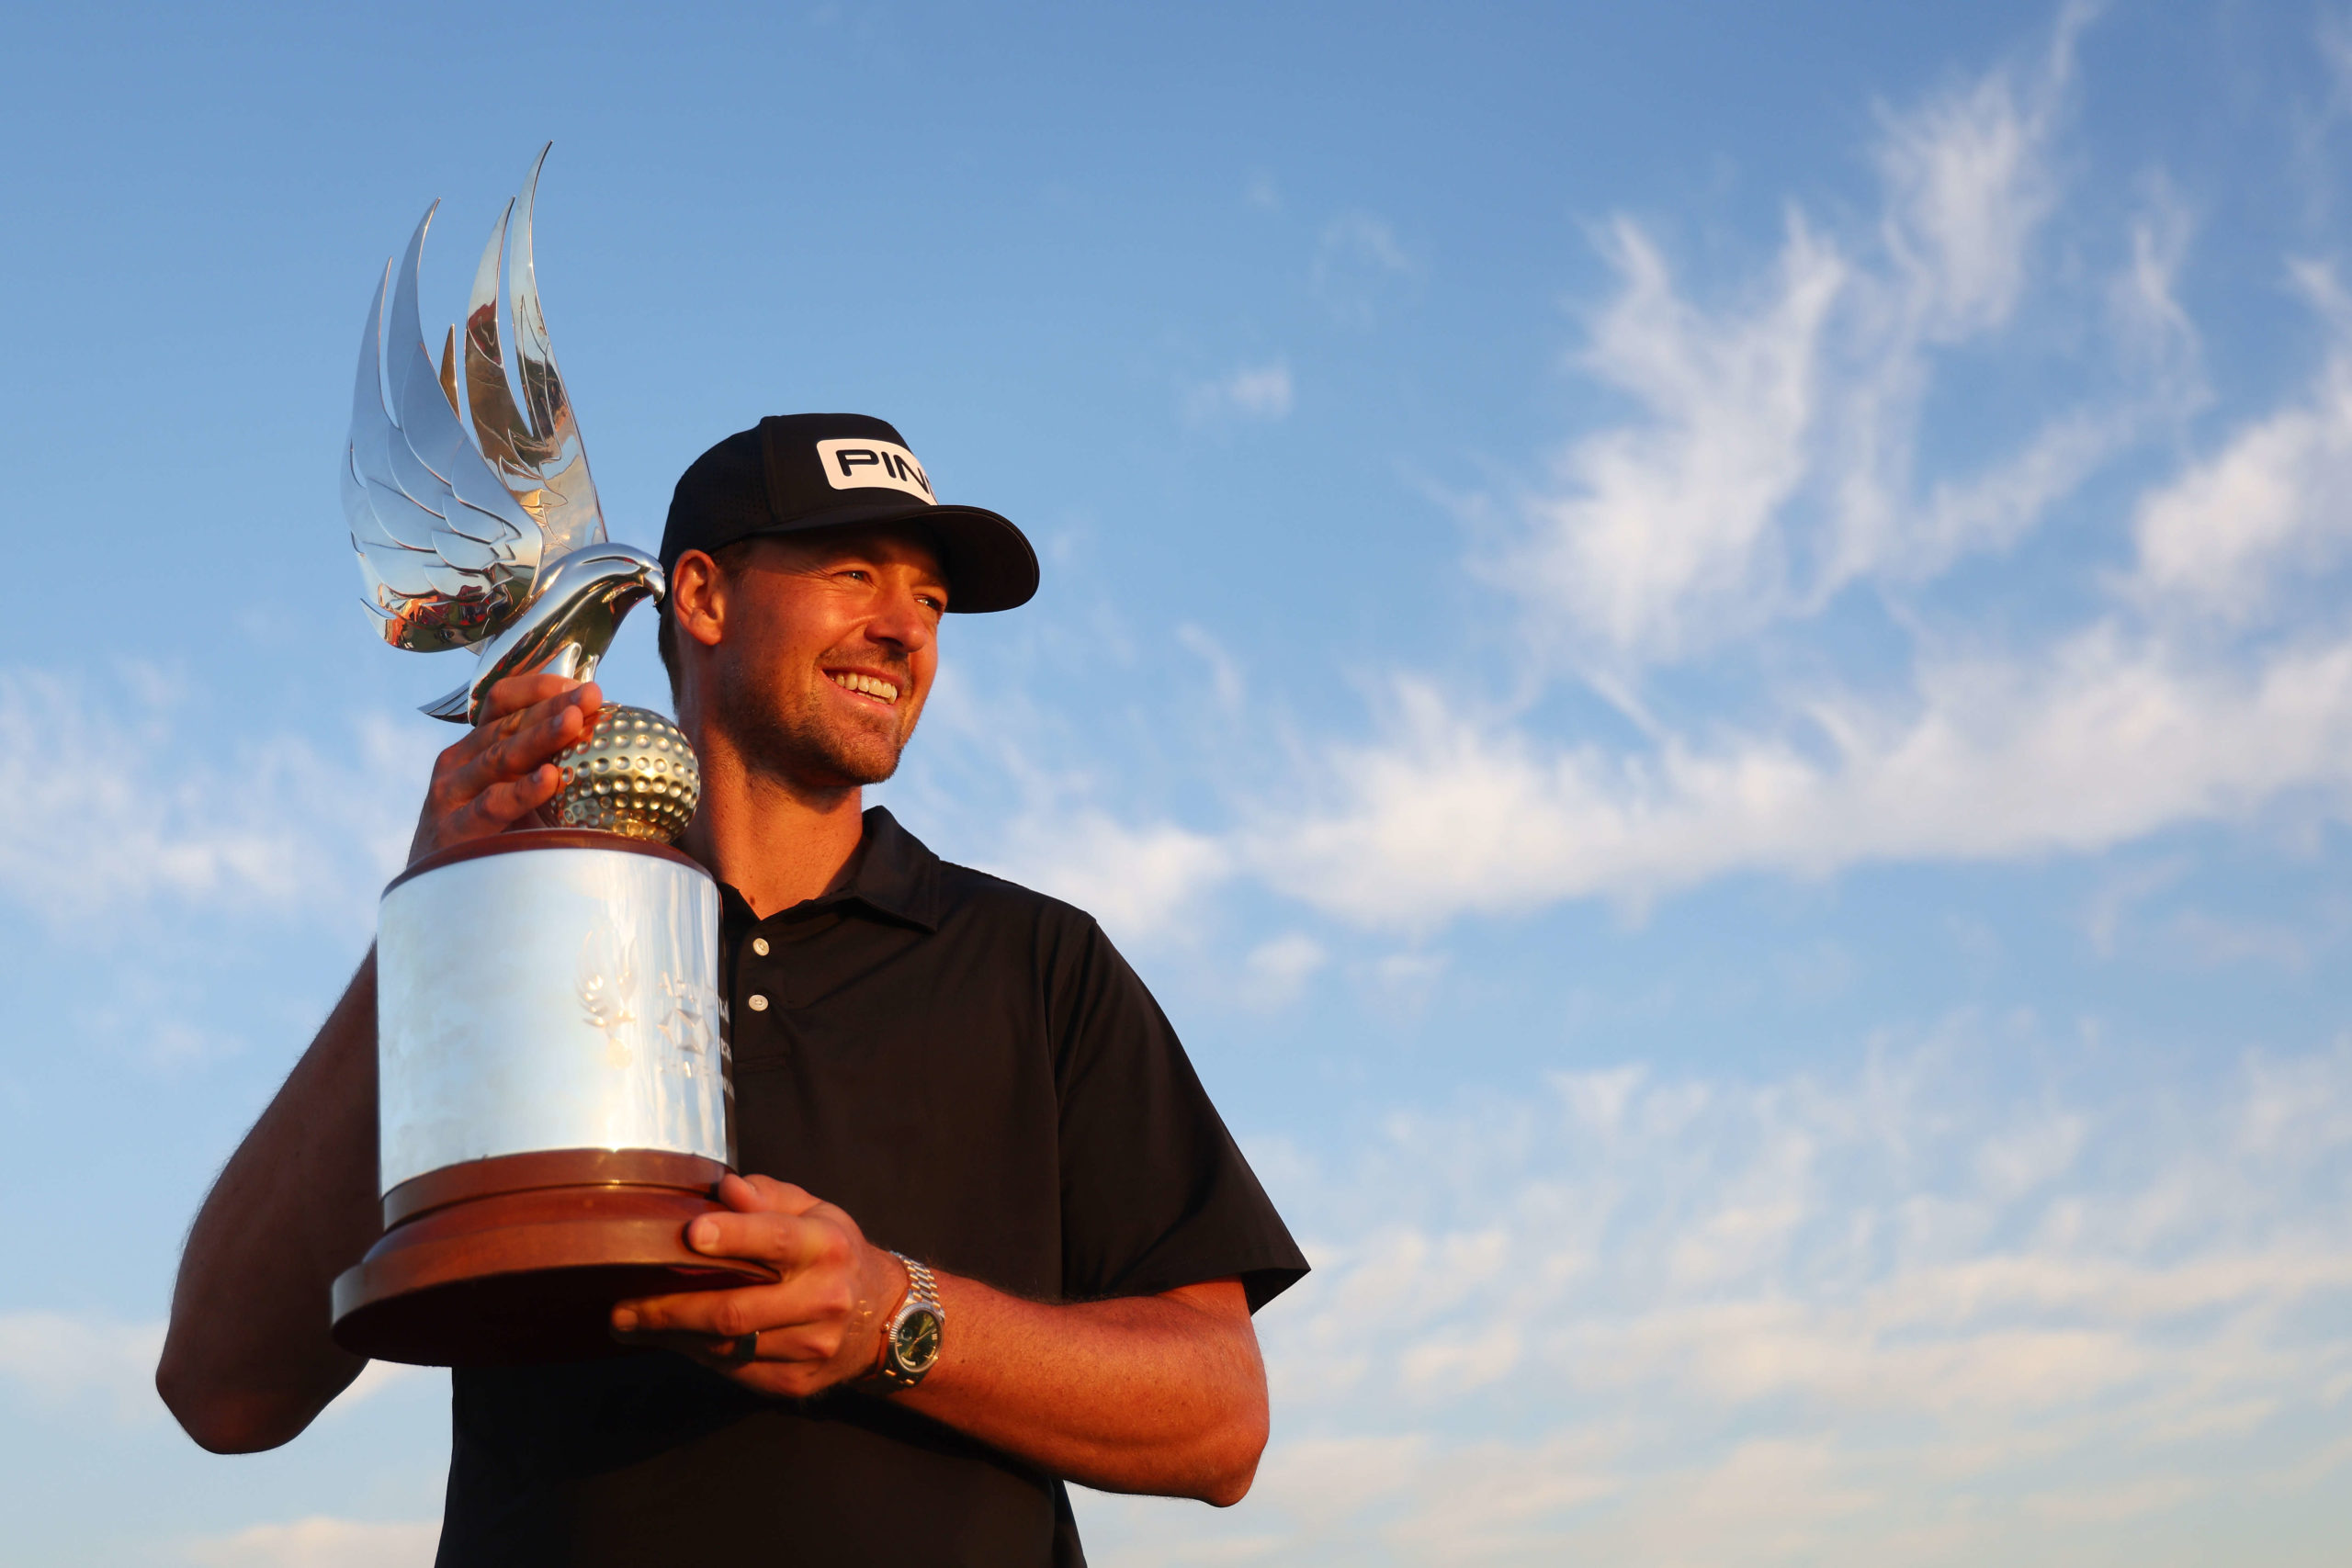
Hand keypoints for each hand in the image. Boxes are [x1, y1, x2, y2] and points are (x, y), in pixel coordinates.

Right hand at [407, 676, 601, 864]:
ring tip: (574, 722)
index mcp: (475, 746)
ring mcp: (452, 794)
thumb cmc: (494, 838)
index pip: (503, 701)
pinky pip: (492, 805)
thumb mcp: (517, 793)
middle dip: (552, 707)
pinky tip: (550, 778)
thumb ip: (547, 765)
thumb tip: (611, 742)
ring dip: (540, 737)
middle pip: (508, 724)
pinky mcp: (454, 829)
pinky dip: (523, 790)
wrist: (444, 894)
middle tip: (591, 696)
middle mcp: (459, 762)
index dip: (541, 688)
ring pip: (500, 757)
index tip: (582, 686)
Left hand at [609, 1174, 909, 1398]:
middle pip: (736, 1309)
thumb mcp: (813, 1212)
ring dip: (672, 1337)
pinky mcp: (795, 1382)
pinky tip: (672, 1341)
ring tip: (632, 1323)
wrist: (882, 1318)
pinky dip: (695, 1355)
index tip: (690, 1233)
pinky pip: (733, 1370)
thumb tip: (725, 1190)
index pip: (775, 1239)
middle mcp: (824, 1298)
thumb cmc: (832, 1253)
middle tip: (623, 1306)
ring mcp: (811, 1346)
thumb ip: (767, 1197)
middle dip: (670, 1309)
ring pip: (727, 1347)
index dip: (733, 1236)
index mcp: (826, 1246)